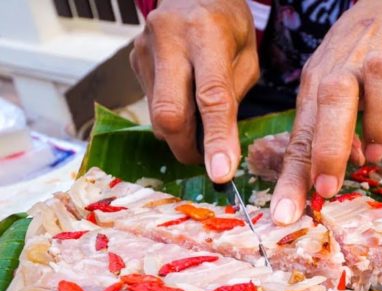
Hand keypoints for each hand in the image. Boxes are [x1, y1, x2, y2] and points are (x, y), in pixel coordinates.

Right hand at [130, 0, 258, 182]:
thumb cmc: (228, 25)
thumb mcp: (247, 55)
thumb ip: (233, 96)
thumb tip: (219, 145)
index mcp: (206, 33)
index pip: (211, 97)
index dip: (217, 139)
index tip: (221, 174)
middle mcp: (168, 39)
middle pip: (170, 115)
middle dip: (187, 148)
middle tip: (207, 161)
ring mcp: (144, 51)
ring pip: (157, 116)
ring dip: (180, 134)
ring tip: (201, 125)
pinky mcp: (133, 61)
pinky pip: (151, 105)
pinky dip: (172, 117)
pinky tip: (185, 104)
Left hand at [270, 0, 381, 223]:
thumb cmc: (351, 67)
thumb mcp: (324, 99)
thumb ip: (321, 138)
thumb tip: (318, 184)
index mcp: (319, 85)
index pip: (302, 132)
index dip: (294, 174)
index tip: (287, 213)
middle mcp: (349, 68)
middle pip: (334, 95)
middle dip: (330, 144)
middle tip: (329, 186)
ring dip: (378, 117)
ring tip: (376, 151)